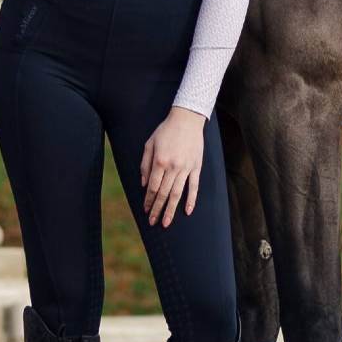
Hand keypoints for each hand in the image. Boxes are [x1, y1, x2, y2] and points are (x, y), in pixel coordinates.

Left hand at [140, 106, 205, 227]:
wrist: (187, 119)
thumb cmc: (165, 131)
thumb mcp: (149, 144)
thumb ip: (145, 164)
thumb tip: (144, 184)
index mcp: (160, 161)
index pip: (153, 187)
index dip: (149, 200)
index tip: (145, 210)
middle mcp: (173, 167)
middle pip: (164, 193)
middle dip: (157, 209)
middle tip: (153, 222)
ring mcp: (186, 168)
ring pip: (178, 193)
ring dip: (171, 209)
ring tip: (166, 222)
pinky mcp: (196, 166)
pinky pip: (194, 186)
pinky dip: (191, 200)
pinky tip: (187, 211)